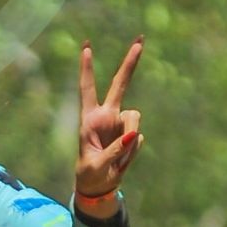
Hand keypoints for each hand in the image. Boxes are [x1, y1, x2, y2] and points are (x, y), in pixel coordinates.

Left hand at [75, 39, 143, 212]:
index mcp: (90, 119)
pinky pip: (138, 139)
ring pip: (135, 120)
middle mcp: (107, 116)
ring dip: (128, 141)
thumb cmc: (90, 174)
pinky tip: (121, 161)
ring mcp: (121, 124)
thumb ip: (114, 150)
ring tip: (115, 160)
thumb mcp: (97, 165)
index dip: (87, 69)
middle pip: (120, 84)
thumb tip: (134, 135)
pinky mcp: (132, 134)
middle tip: (140, 40)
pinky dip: (131, 152)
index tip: (86, 47)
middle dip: (130, 63)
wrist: (99, 186)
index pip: (87, 89)